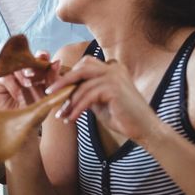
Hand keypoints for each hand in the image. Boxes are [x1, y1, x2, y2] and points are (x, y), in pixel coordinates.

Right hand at [0, 51, 60, 111]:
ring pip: (16, 67)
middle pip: (26, 60)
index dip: (43, 58)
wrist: (20, 128)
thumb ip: (52, 79)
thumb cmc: (36, 112)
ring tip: (28, 85)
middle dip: (32, 64)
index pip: (40, 60)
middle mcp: (24, 73)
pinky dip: (12, 84)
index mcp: (38, 73)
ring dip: (23, 75)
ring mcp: (11, 77)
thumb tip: (57, 62)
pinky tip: (18, 93)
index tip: (51, 62)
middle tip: (36, 71)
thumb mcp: (48, 96)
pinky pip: (5, 77)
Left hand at [45, 56, 160, 141]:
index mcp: (111, 67)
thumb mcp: (98, 100)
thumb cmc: (121, 116)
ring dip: (69, 101)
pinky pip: (88, 96)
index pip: (84, 65)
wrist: (144, 129)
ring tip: (61, 114)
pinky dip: (77, 108)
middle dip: (63, 81)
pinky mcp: (114, 88)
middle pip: (81, 68)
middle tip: (50, 93)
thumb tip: (62, 90)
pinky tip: (72, 118)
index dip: (68, 75)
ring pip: (82, 85)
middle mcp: (113, 67)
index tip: (54, 89)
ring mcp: (115, 76)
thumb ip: (85, 91)